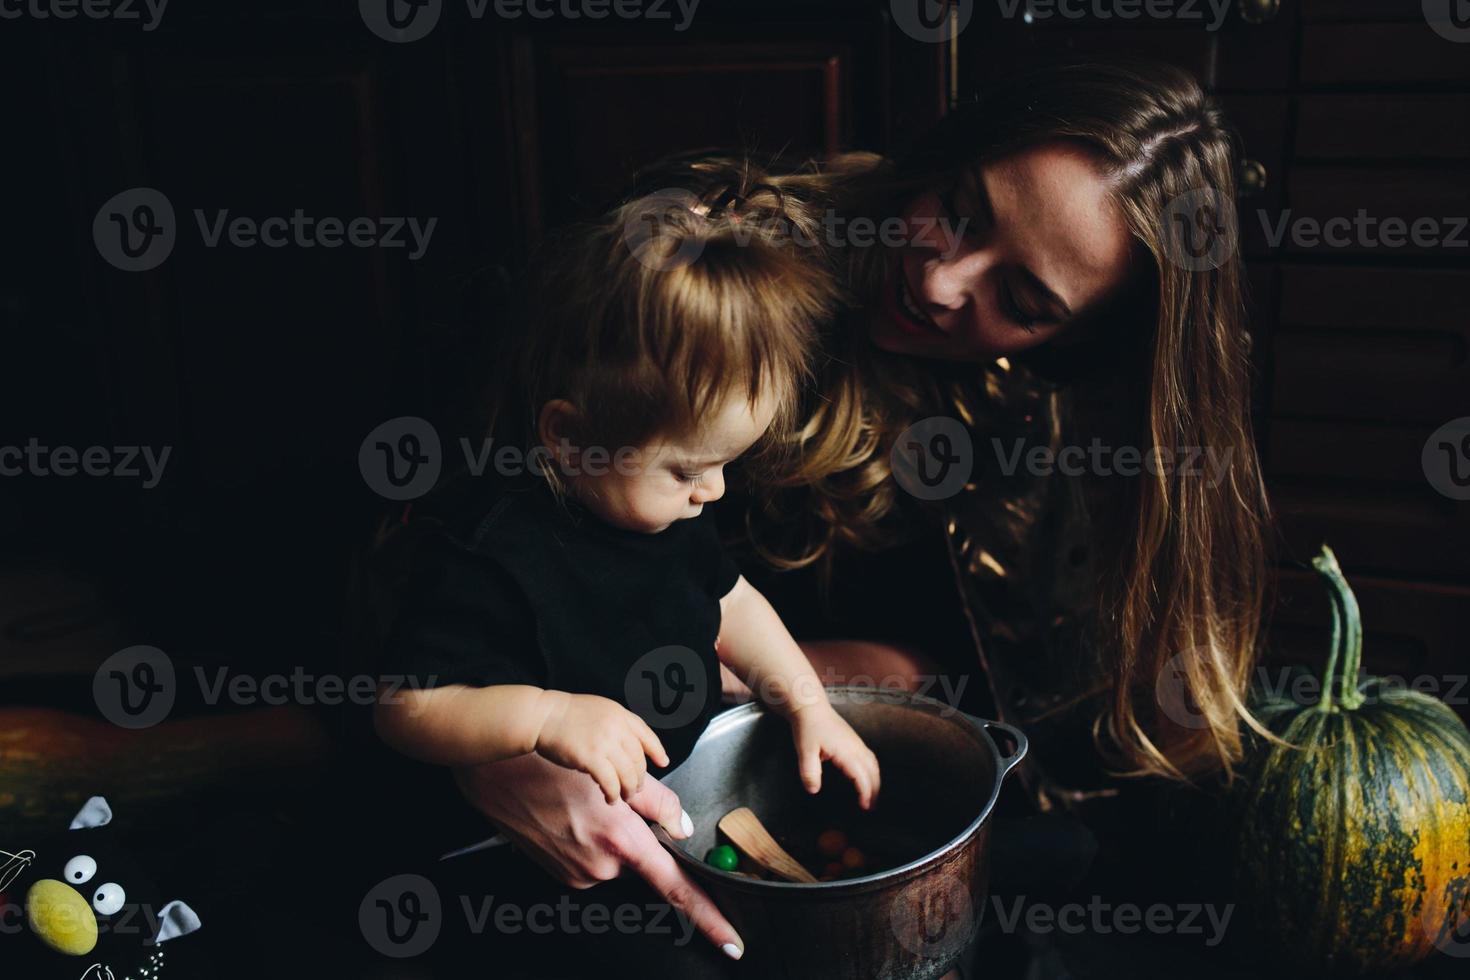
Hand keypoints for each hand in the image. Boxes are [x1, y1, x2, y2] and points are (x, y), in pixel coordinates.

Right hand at [453, 754, 744, 958]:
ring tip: (581, 802)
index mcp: (620, 840)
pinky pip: (592, 859)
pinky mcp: (561, 874)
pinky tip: (569, 813)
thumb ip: (659, 802)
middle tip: (607, 802)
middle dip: (637, 836)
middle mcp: (600, 866)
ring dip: (611, 835)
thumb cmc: (552, 762)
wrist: (494, 770)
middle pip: (642, 860)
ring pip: (616, 857)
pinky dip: (591, 839)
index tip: (732, 941)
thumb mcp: (616, 772)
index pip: (677, 889)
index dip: (709, 918)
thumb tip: (683, 826)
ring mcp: (577, 874)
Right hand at [534, 692, 669, 803]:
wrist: (543, 716)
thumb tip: (628, 746)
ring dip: (629, 788)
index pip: (646, 734)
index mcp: (619, 714)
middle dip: (639, 777)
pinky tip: (610, 798)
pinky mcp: (591, 757)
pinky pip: (610, 781)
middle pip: (638, 758)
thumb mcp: (599, 710)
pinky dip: (612, 793)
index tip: (663, 762)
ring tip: (624, 796)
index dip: (657, 750)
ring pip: (628, 773)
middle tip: (636, 788)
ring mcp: (604, 742)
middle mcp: (616, 727)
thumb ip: (616, 724)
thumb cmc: (566, 715)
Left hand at [789, 702, 880, 808]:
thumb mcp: (804, 751)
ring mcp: (856, 742)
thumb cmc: (807, 728)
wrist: (810, 706)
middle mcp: (856, 747)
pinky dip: (872, 770)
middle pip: (873, 772)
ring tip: (872, 796)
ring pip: (874, 764)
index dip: (866, 793)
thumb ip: (809, 772)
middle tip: (871, 807)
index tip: (865, 806)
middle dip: (875, 790)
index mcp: (846, 751)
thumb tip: (813, 790)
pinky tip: (867, 776)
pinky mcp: (854, 740)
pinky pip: (869, 757)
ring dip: (876, 780)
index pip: (862, 776)